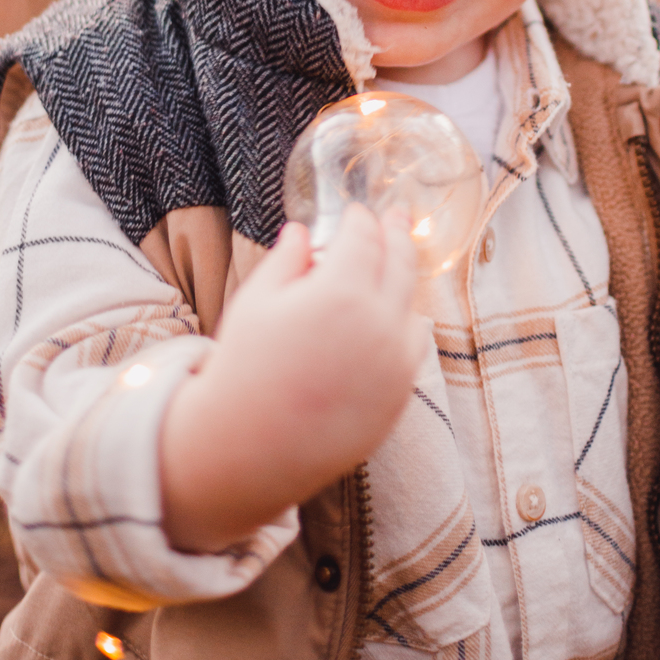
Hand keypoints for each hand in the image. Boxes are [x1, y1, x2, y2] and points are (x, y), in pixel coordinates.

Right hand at [160, 205, 424, 552]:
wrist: (248, 447)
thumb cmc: (245, 367)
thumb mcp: (257, 300)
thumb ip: (288, 259)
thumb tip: (303, 232)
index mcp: (341, 291)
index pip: (363, 237)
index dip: (359, 219)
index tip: (355, 212)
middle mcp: (378, 323)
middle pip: (400, 261)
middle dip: (396, 234)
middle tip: (396, 216)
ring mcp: (395, 362)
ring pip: (413, 303)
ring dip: (404, 277)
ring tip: (395, 261)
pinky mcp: (400, 395)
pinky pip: (414, 345)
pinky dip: (408, 323)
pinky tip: (396, 314)